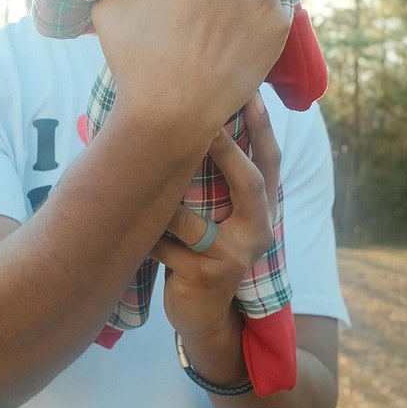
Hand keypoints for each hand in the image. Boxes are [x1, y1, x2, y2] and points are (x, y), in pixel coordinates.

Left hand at [151, 94, 280, 381]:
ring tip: (135, 191)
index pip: (270, 161)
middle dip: (228, 151)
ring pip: (192, 217)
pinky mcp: (206, 277)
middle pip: (252, 184)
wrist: (204, 315)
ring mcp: (233, 257)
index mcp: (261, 210)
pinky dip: (147, 240)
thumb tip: (187, 121)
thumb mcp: (220, 216)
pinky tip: (137, 241)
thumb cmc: (204, 250)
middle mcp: (258, 232)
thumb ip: (217, 179)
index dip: (263, 127)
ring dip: (163, 208)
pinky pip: (166, 245)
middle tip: (206, 121)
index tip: (249, 92)